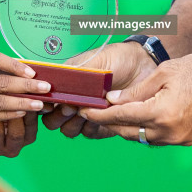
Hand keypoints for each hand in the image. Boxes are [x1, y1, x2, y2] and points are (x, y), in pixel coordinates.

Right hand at [42, 41, 156, 139]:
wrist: (145, 65)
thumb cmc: (119, 58)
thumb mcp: (95, 60)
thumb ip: (75, 74)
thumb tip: (59, 88)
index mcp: (66, 83)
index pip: (46, 100)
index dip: (48, 103)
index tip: (58, 101)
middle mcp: (74, 100)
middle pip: (52, 120)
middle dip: (59, 116)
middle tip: (73, 107)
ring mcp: (88, 113)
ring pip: (69, 130)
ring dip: (75, 124)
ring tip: (89, 112)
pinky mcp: (103, 124)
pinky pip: (90, 133)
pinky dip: (93, 128)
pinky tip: (102, 117)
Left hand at [80, 51, 191, 145]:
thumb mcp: (165, 73)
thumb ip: (137, 90)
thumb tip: (114, 101)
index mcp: (161, 113)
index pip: (120, 116)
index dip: (98, 113)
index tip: (83, 108)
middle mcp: (169, 132)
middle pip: (127, 131)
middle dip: (108, 121)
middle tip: (93, 110)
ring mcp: (179, 139)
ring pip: (141, 137)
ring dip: (126, 127)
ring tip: (112, 112)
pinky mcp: (187, 139)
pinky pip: (157, 138)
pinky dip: (144, 129)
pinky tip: (138, 116)